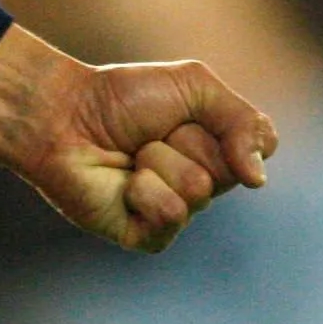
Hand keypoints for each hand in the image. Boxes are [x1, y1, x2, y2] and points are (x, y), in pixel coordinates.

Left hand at [0, 26, 277, 253]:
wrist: (61, 114)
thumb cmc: (121, 98)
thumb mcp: (195, 87)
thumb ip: (244, 122)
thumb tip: (258, 181)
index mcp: (218, 151)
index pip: (261, 146)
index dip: (230, 126)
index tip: (189, 112)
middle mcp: (203, 184)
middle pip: (231, 169)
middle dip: (187, 139)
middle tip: (151, 133)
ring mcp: (177, 212)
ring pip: (199, 190)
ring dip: (159, 160)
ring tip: (130, 156)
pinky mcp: (149, 236)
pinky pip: (171, 213)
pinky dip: (144, 189)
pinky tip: (121, 184)